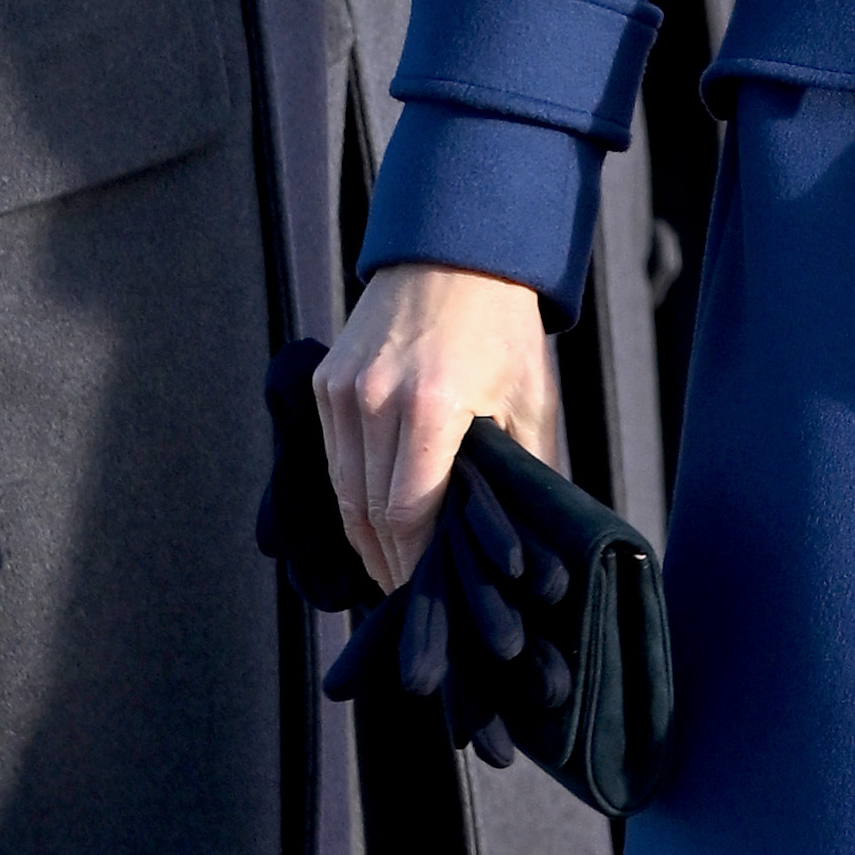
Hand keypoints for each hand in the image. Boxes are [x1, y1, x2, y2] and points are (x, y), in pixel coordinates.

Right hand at [320, 260, 557, 594]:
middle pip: (369, 513)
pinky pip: (333, 460)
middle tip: (414, 598)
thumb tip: (529, 538)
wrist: (453, 256)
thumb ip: (524, 473)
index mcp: (432, 406)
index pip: (409, 512)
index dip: (417, 562)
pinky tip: (374, 525)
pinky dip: (351, 498)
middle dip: (391, 562)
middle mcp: (374, 399)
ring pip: (343, 493)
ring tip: (393, 572)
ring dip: (365, 538)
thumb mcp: (530, 401)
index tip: (433, 594)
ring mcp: (341, 391)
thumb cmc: (503, 330)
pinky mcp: (324, 384)